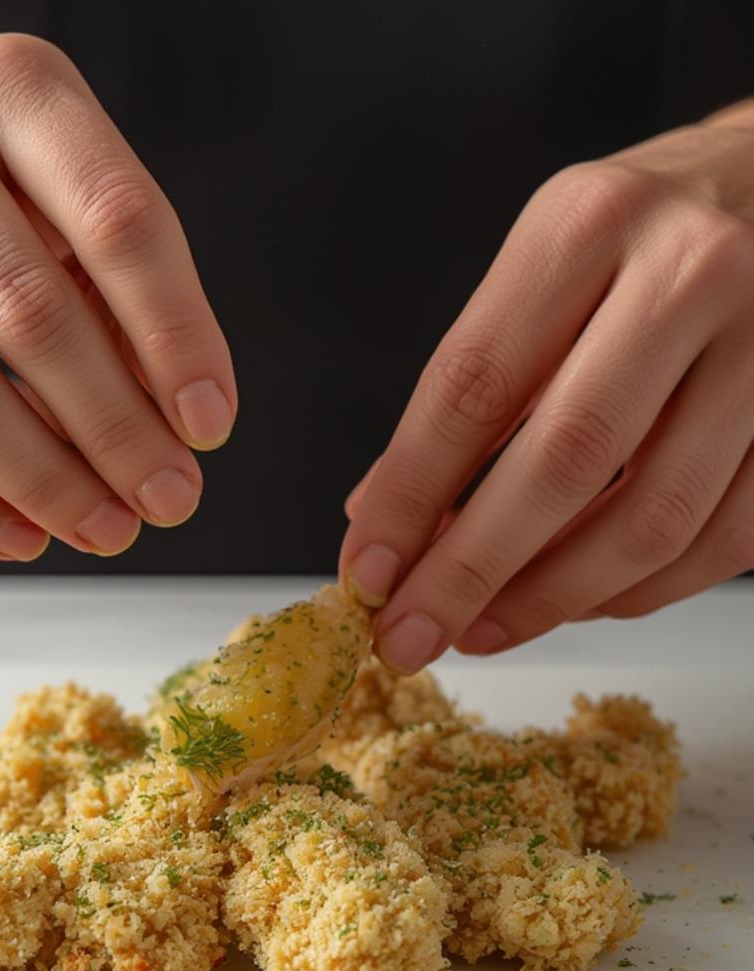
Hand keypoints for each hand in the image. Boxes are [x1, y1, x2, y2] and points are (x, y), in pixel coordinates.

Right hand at [0, 29, 235, 559]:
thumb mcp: (58, 188)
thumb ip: (118, 287)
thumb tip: (174, 426)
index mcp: (11, 89)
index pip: (117, 221)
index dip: (176, 336)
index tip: (210, 424)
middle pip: (30, 312)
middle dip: (117, 429)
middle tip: (169, 498)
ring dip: (42, 480)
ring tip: (105, 528)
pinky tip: (19, 536)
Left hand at [340, 108, 753, 669]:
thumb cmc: (649, 232)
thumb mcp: (544, 263)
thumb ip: (471, 381)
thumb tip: (381, 517)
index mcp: (590, 223)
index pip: (473, 384)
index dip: (409, 496)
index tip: (366, 572)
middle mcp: (687, 275)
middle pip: (563, 462)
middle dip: (470, 571)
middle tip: (410, 634)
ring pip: (652, 521)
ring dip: (553, 599)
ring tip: (482, 628)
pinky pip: (721, 542)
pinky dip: (638, 592)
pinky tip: (580, 600)